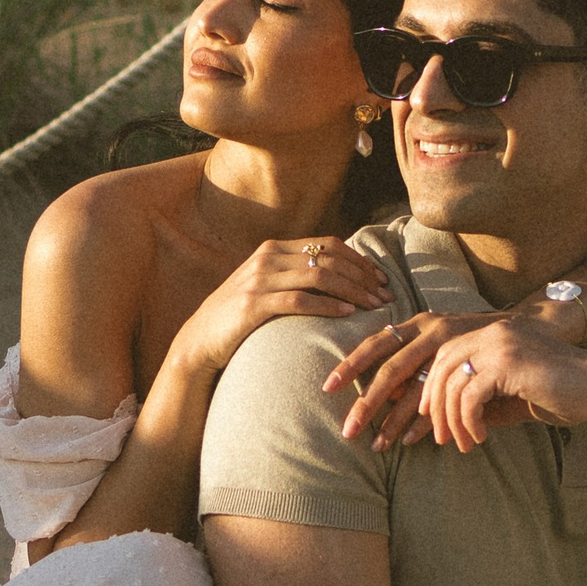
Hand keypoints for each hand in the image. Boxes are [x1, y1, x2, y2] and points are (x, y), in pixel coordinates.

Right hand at [174, 237, 392, 384]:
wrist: (200, 340)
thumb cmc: (241, 318)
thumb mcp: (268, 288)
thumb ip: (296, 277)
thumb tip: (340, 278)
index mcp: (274, 249)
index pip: (328, 244)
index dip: (359, 260)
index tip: (381, 279)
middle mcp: (267, 258)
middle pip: (329, 258)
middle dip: (363, 276)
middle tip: (386, 295)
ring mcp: (258, 280)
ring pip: (319, 275)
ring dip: (353, 290)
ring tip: (374, 306)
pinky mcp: (253, 304)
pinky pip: (299, 300)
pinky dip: (328, 305)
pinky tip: (347, 314)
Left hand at [321, 307, 500, 447]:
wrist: (556, 346)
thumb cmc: (498, 358)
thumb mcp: (456, 356)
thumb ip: (425, 370)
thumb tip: (389, 400)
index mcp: (428, 323)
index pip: (381, 341)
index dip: (353, 363)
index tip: (328, 387)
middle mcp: (442, 328)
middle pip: (393, 368)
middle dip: (368, 402)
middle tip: (348, 430)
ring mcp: (466, 343)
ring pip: (419, 388)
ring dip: (398, 422)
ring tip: (380, 446)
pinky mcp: (492, 363)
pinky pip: (453, 400)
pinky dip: (434, 422)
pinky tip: (418, 440)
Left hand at [421, 312, 586, 453]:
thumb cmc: (566, 392)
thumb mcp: (516, 396)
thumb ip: (487, 400)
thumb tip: (454, 420)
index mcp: (496, 334)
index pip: (448, 353)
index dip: (433, 385)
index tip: (433, 416)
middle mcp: (494, 333)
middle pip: (443, 366)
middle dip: (435, 405)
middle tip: (441, 437)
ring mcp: (500, 345)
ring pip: (453, 384)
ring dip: (453, 420)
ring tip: (464, 444)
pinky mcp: (508, 364)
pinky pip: (470, 397)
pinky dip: (469, 421)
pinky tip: (481, 436)